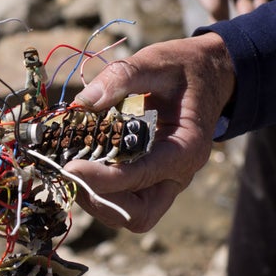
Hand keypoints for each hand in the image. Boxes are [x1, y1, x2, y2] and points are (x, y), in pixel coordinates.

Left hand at [64, 32, 233, 231]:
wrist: (208, 75)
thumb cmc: (184, 69)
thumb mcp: (158, 61)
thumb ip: (123, 76)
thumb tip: (84, 101)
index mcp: (186, 148)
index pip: (142, 176)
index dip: (104, 178)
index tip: (70, 167)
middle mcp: (178, 175)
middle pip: (139, 214)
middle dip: (100, 200)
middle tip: (67, 171)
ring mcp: (164, 182)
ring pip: (129, 214)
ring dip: (95, 199)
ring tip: (68, 168)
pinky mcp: (149, 181)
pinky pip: (124, 200)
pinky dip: (98, 191)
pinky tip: (78, 165)